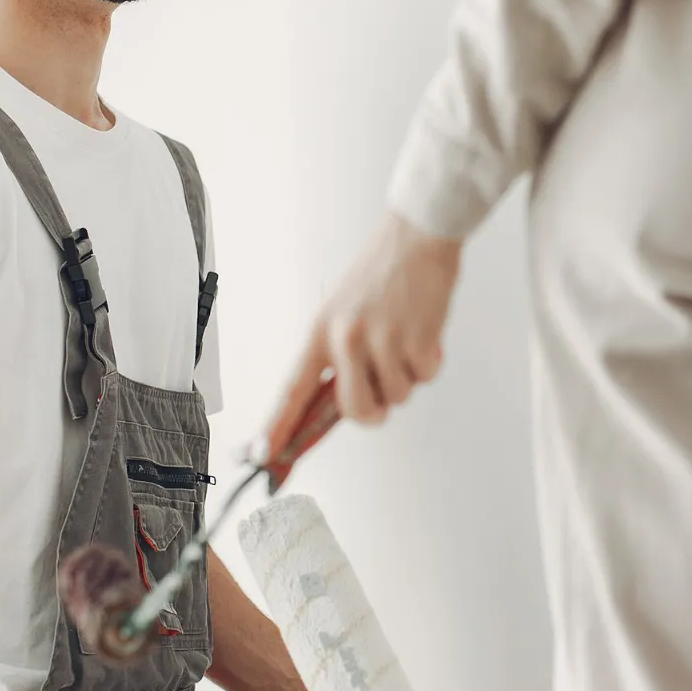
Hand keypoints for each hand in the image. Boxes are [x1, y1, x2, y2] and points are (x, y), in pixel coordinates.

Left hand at [270, 211, 461, 439]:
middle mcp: (346, 338)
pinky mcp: (416, 338)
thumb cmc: (382, 272)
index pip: (293, 389)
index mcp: (321, 332)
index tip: (261, 454)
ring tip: (407, 339)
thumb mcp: (344, 310)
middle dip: (376, 409)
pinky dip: (431, 361)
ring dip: (408, 376)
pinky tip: (425, 331)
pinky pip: (425, 376)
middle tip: (385, 385)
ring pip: (397, 395)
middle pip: (357, 410)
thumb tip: (347, 401)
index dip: (276, 426)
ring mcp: (381, 339)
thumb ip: (340, 356)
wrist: (417, 236)